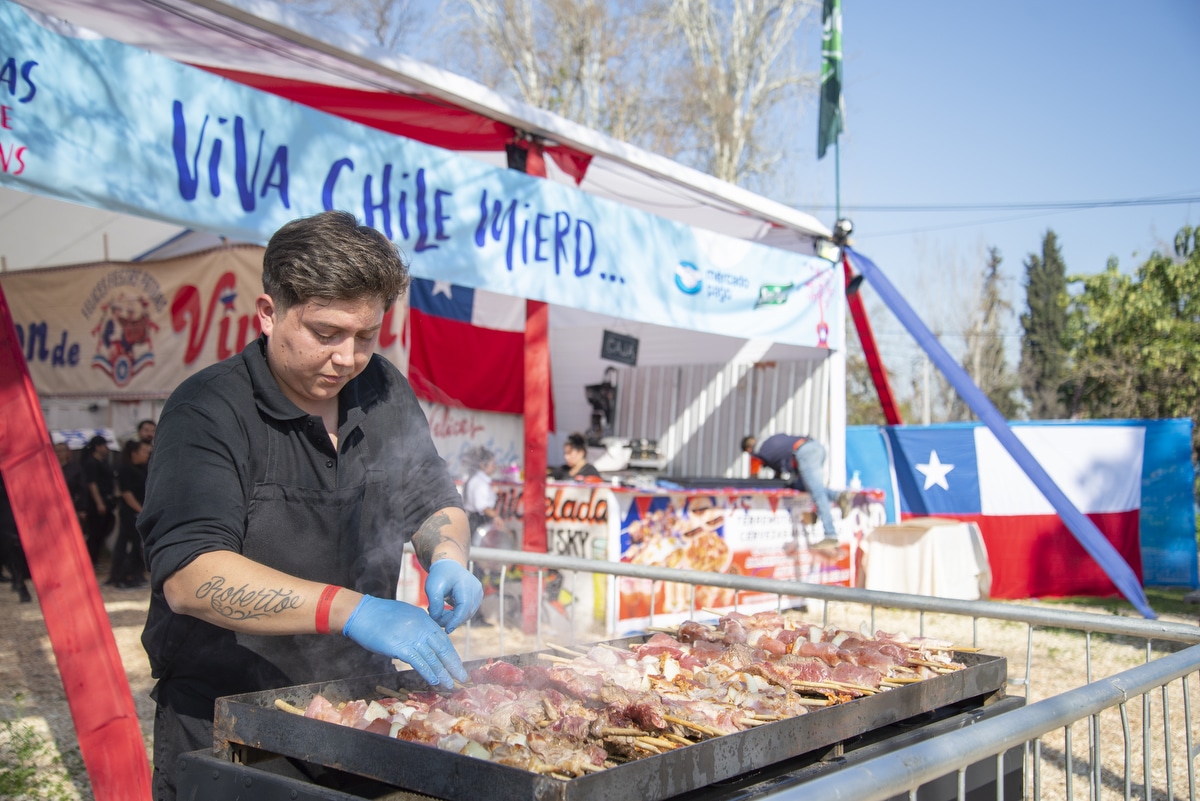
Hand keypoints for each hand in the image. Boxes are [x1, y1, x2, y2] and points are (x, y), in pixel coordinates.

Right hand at [342, 596, 467, 686]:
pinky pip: (419, 662)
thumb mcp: (407, 616)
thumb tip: (426, 641)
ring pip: (433, 657)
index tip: (457, 666)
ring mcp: (412, 637)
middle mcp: (422, 627)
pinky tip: (435, 680)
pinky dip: (428, 672)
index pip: (443, 640)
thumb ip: (419, 627)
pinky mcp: (401, 647)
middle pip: (442, 649)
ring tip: (450, 684)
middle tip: (462, 677)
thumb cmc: (381, 616)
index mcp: (425, 620)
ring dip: (443, 673)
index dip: (451, 654)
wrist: (363, 613)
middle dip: (453, 665)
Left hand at [424, 560, 482, 633]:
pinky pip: (468, 611)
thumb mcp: (432, 587)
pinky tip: (446, 612)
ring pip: (468, 614)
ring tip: (439, 613)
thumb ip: (435, 603)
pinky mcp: (476, 598)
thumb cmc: (440, 575)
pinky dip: (457, 615)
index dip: (456, 620)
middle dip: (451, 620)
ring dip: (453, 618)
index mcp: (466, 584)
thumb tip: (437, 618)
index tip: (447, 629)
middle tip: (435, 619)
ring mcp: (478, 594)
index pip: (464, 606)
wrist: (449, 565)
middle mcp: (476, 589)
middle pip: (466, 612)